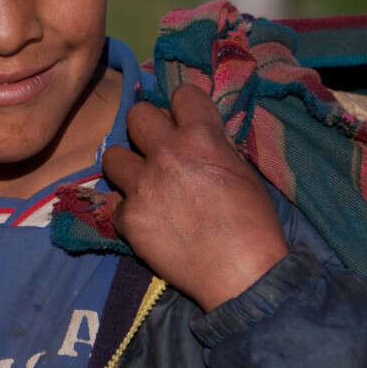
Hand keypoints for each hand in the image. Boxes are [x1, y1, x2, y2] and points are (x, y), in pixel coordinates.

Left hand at [101, 83, 287, 310]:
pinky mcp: (128, 219)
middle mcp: (166, 154)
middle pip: (136, 115)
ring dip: (128, 167)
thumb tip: (199, 135)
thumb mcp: (243, 171)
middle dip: (148, 129)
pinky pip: (116, 204)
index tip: (186, 123)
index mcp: (201, 137)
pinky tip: (149, 223)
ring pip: (112, 156)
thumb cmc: (254, 222)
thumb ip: (215, 146)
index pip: (181, 94)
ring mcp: (142, 186)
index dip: (185, 109)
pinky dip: (131, 212)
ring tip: (144, 184)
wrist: (242, 274)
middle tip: (158, 150)